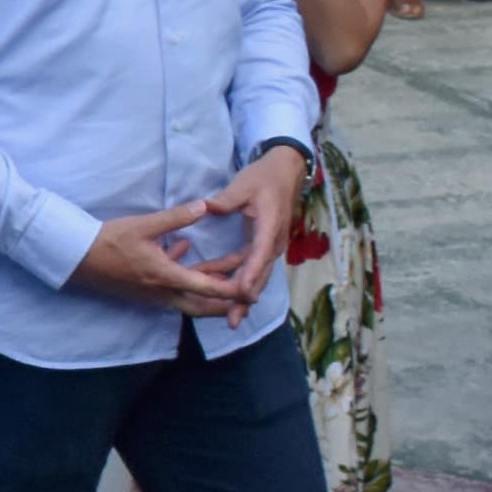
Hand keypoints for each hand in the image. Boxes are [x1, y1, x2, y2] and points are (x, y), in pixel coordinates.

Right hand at [73, 196, 256, 316]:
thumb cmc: (107, 242)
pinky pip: (171, 287)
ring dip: (208, 287)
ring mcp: (152, 293)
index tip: (253, 291)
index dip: (233, 291)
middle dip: (227, 302)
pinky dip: (185, 275)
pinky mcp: (143, 288)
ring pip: (188, 297)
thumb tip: (204, 206)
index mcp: (166, 277)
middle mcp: (162, 292)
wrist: (75, 258)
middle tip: (248, 295)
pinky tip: (185, 250)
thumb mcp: (143, 225)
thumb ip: (176, 217)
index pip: (208, 288)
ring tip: (227, 273)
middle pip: (201, 306)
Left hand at [189, 146, 309, 322]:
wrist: (285, 172)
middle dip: (246, 298)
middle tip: (232, 320)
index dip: (251, 274)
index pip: (260, 254)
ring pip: (256, 276)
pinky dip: (238, 281)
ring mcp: (270, 246)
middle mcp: (273, 241)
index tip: (241, 292)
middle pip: (260, 274)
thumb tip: (206, 207)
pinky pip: (251, 268)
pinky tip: (222, 293)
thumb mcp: (244, 184)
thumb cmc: (264, 177)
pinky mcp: (264, 247)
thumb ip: (226, 199)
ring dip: (241, 295)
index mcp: (270, 226)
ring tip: (229, 318)